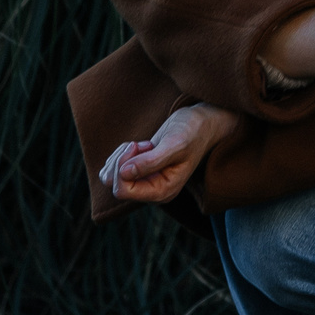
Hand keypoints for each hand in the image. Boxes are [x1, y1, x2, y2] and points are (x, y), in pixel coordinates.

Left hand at [100, 102, 242, 203]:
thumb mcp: (175, 145)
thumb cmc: (193, 132)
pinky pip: (116, 168)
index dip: (122, 167)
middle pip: (115, 185)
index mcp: (162, 191)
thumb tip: (124, 173)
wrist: (202, 123)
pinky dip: (121, 154)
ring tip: (141, 145)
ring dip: (121, 156)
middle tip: (139, 144)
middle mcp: (152, 190)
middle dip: (121, 161)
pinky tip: (139, 146)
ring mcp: (145, 181)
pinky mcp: (140, 170)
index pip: (124, 191)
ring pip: (112, 177)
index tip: (137, 146)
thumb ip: (151, 161)